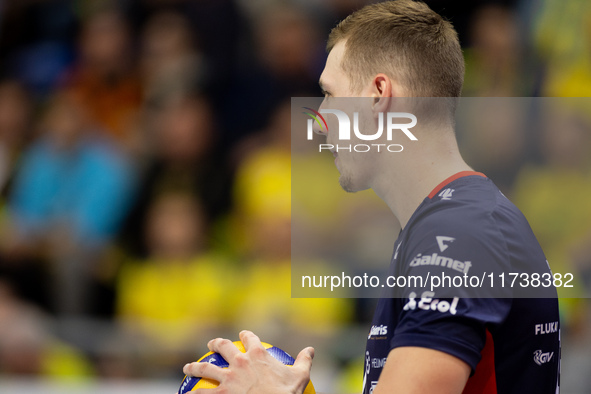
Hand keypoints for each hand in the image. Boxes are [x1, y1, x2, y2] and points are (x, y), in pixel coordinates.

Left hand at [182, 330, 313, 393]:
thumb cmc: (287, 393)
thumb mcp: (300, 375)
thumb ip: (304, 360)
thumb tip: (311, 349)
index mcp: (257, 354)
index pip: (249, 338)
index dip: (245, 335)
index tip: (243, 335)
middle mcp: (240, 361)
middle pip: (223, 347)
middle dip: (215, 344)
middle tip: (211, 345)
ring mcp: (228, 377)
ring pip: (206, 368)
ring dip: (194, 367)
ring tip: (187, 368)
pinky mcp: (221, 393)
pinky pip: (203, 393)